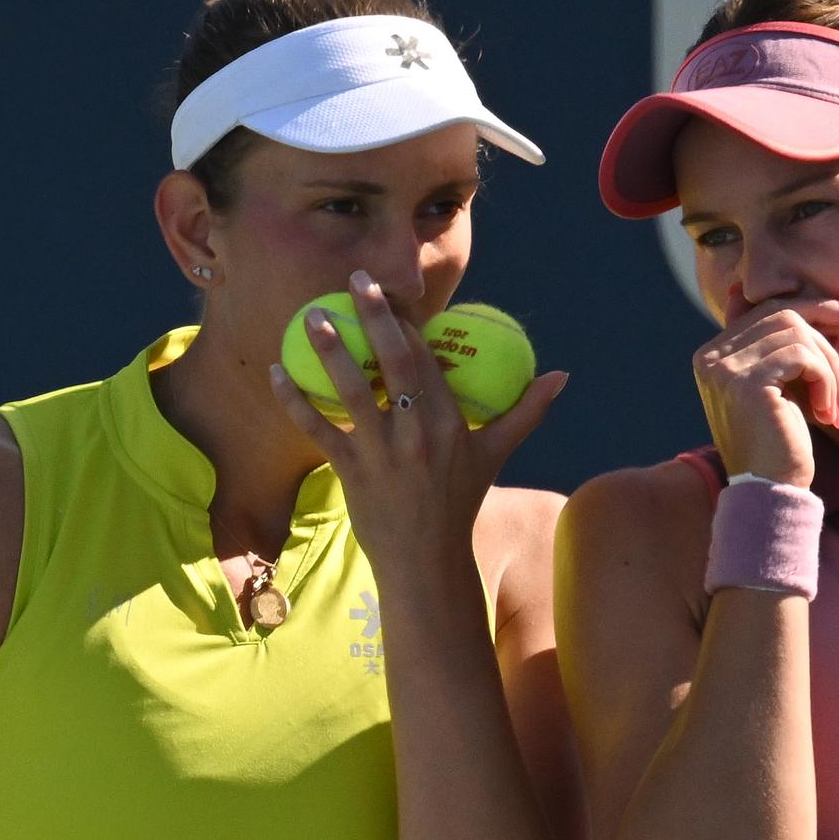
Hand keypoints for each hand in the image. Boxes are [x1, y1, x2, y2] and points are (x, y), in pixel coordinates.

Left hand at [269, 270, 567, 571]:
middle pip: (394, 360)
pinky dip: (295, 400)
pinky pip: (319, 429)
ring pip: (352, 390)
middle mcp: (418, 432)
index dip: (407, 321)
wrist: (426, 560)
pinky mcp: (352, 472)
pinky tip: (277, 372)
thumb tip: (561, 375)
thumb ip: (526, 411)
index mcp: (451, 421)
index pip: (428, 358)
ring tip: (310, 316)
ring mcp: (384, 452)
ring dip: (329, 349)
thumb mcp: (496, 454)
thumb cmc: (459, 502)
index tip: (389, 293)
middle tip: (354, 280)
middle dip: (374, 315)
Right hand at [693, 297, 838, 487]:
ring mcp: (724, 369)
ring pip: (796, 332)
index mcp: (710, 355)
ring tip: (832, 401)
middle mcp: (709, 358)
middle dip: (825, 337)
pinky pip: (802, 356)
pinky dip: (824, 379)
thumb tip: (757, 291)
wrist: (769, 491)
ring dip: (827, 365)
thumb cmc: (777, 442)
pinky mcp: (747, 383)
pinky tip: (826, 410)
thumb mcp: (774, 386)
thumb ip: (770, 346)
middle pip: (782, 314)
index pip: (765, 309)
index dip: (813, 307)